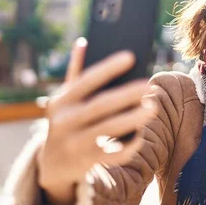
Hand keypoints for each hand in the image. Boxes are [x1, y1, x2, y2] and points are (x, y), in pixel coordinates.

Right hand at [37, 37, 154, 191]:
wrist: (52, 163)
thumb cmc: (66, 120)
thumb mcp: (64, 98)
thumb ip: (75, 72)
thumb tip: (83, 42)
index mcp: (61, 101)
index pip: (86, 80)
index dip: (108, 68)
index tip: (131, 56)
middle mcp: (64, 121)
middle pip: (101, 105)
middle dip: (127, 95)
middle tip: (150, 86)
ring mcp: (74, 143)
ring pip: (108, 130)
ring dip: (133, 118)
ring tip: (153, 108)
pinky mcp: (87, 161)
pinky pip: (113, 154)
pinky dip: (129, 145)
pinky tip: (142, 134)